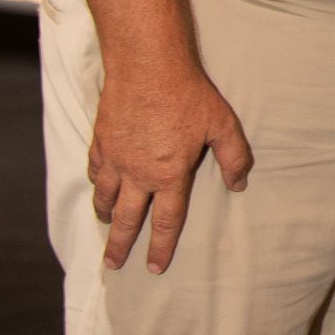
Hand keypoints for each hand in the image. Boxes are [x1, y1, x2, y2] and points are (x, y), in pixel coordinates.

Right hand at [87, 61, 252, 273]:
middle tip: (113, 266)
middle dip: (119, 246)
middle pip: (126, 220)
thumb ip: (234, 157)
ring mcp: (115, 160)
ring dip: (106, 216)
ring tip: (107, 226)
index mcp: (169, 175)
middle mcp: (138, 174)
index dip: (160, 248)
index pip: (165, 222)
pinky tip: (99, 188)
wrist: (148, 66)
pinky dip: (96, 186)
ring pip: (105, 198)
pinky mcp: (100, 143)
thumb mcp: (223, 124)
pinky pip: (94, 173)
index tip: (154, 268)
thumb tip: (239, 184)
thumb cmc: (189, 94)